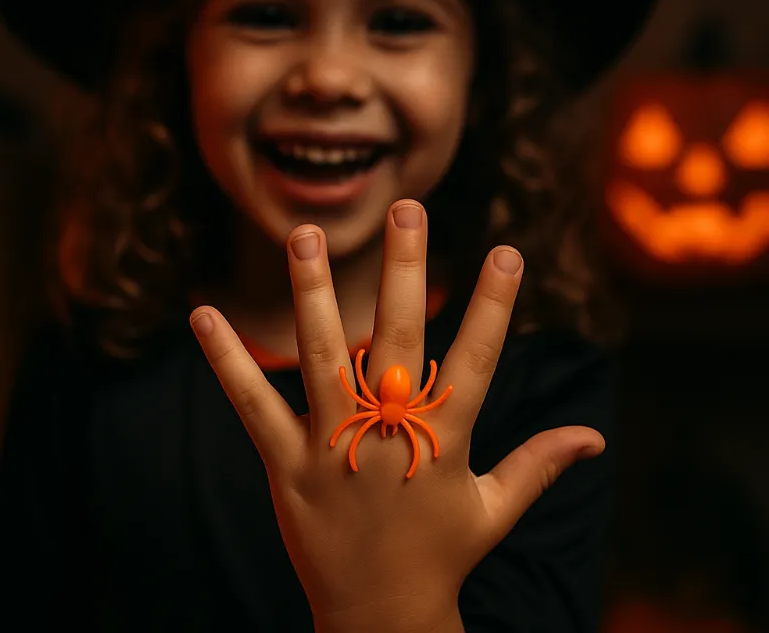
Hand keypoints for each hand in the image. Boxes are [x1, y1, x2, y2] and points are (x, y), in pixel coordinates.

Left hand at [190, 200, 604, 632]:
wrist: (380, 621)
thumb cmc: (441, 556)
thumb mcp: (495, 510)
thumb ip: (539, 463)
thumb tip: (596, 435)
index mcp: (445, 440)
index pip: (477, 360)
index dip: (494, 305)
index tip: (507, 252)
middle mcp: (390, 434)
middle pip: (400, 339)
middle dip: (405, 271)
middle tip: (405, 208)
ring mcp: (334, 447)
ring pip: (323, 357)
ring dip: (313, 292)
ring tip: (304, 235)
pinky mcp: (287, 465)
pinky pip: (252, 404)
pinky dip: (228, 359)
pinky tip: (202, 313)